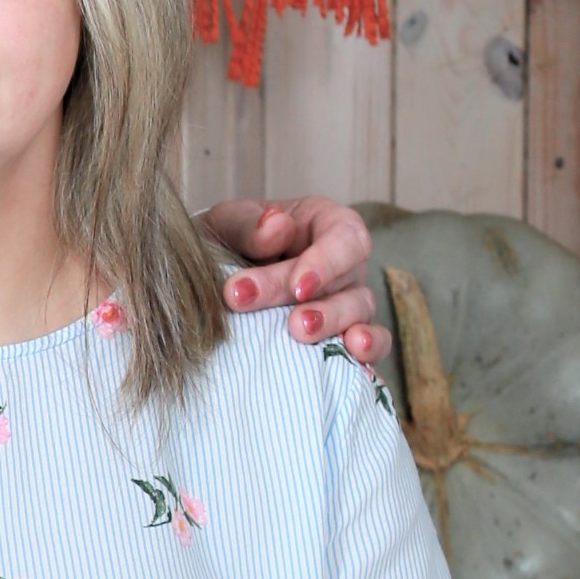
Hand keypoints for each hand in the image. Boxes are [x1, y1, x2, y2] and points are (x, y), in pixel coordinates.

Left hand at [202, 195, 390, 364]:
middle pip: (346, 278)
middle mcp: (341, 261)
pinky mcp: (343, 332)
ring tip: (306, 337)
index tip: (298, 288)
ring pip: (359, 310)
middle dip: (316, 302)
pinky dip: (370, 350)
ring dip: (334, 325)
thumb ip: (247, 225)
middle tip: (289, 325)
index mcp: (321, 223)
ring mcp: (347, 298)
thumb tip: (277, 226)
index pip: (344, 236)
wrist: (207, 282)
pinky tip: (355, 356)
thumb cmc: (225, 244)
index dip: (328, 262)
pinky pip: (372, 342)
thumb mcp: (225, 224)